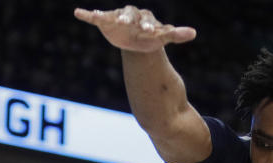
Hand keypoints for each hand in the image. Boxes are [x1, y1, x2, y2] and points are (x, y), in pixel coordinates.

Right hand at [74, 5, 195, 51]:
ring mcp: (116, 17)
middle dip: (127, 19)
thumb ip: (176, 34)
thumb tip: (194, 33)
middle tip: (125, 23)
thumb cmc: (150, 37)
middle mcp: (130, 15)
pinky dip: (87, 15)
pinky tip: (78, 13)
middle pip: (129, 15)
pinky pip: (95, 16)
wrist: (134, 39)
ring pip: (112, 15)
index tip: (151, 32)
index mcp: (145, 18)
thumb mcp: (163, 37)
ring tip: (100, 17)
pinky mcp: (105, 22)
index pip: (148, 20)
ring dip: (106, 16)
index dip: (149, 26)